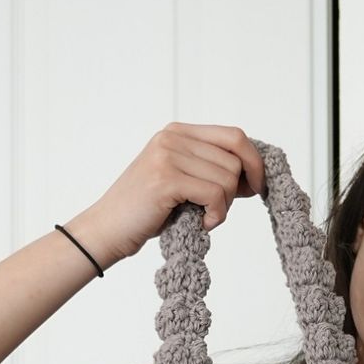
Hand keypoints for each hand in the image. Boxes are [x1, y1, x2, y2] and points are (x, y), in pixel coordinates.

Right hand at [88, 122, 265, 263]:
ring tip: (203, 219)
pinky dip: (216, 215)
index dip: (254, 161)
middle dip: (237, 191)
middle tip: (219, 211)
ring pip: (227, 178)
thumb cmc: (145, 213)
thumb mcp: (181, 183)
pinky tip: (202, 224)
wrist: (106, 231)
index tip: (258, 187)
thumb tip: (254, 175)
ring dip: (224, 207)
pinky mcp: (166, 178)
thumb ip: (209, 171)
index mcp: (178, 132)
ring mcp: (168, 154)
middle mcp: (173, 136)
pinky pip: (215, 194)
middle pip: (235, 158)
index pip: (234, 135)